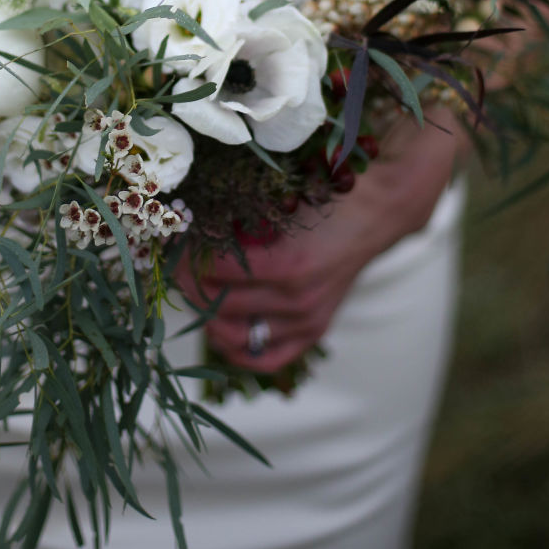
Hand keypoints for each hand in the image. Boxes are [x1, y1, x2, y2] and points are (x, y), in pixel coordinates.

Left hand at [176, 107, 465, 374]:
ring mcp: (307, 319)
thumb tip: (188, 215)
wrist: (380, 210)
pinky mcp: (314, 328)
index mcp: (287, 264)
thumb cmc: (328, 192)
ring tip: (192, 287)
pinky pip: (266, 357)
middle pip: (218, 305)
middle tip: (172, 260)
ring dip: (205, 312)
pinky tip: (220, 325)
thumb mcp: (282, 194)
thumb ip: (239, 211)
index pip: (213, 274)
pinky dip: (237, 348)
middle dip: (187, 281)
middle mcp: (296, 300)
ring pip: (234, 335)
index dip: (182, 257)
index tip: (168, 241)